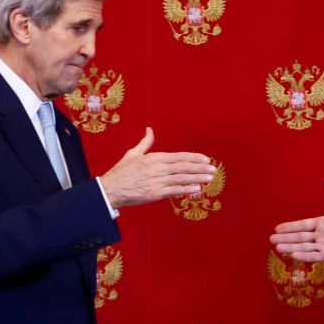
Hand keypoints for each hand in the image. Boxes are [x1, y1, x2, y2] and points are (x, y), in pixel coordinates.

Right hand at [99, 127, 215, 208]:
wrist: (110, 189)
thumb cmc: (121, 172)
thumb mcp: (132, 154)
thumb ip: (145, 143)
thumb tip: (150, 129)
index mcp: (154, 158)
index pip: (179, 156)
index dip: (194, 157)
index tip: (206, 159)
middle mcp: (158, 169)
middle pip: (183, 167)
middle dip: (200, 167)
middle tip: (213, 169)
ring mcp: (157, 182)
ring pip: (182, 178)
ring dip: (197, 178)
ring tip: (209, 178)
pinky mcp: (155, 194)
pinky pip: (174, 191)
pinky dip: (186, 189)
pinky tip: (197, 188)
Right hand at [270, 180, 323, 266]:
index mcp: (322, 223)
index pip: (303, 225)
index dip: (290, 226)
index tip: (277, 228)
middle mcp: (320, 236)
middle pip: (299, 237)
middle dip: (285, 238)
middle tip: (271, 239)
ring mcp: (323, 246)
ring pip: (303, 247)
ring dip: (290, 247)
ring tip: (277, 248)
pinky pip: (314, 256)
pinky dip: (304, 256)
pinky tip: (293, 255)